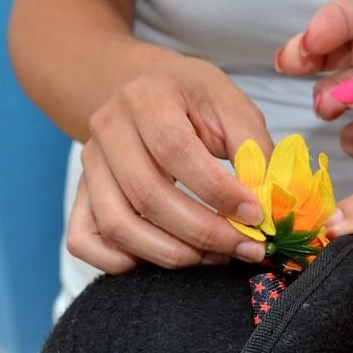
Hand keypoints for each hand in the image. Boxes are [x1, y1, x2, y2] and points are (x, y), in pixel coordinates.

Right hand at [67, 56, 271, 272]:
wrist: (146, 91)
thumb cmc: (193, 101)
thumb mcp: (232, 107)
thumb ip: (255, 150)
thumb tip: (271, 204)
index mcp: (146, 97)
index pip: (176, 150)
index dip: (218, 191)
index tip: (256, 216)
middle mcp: (107, 129)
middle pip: (148, 196)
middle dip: (205, 233)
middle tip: (246, 248)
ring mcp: (88, 165)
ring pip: (118, 226)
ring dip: (172, 254)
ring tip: (215, 256)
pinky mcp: (81, 194)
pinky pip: (85, 241)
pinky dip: (122, 261)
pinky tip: (166, 255)